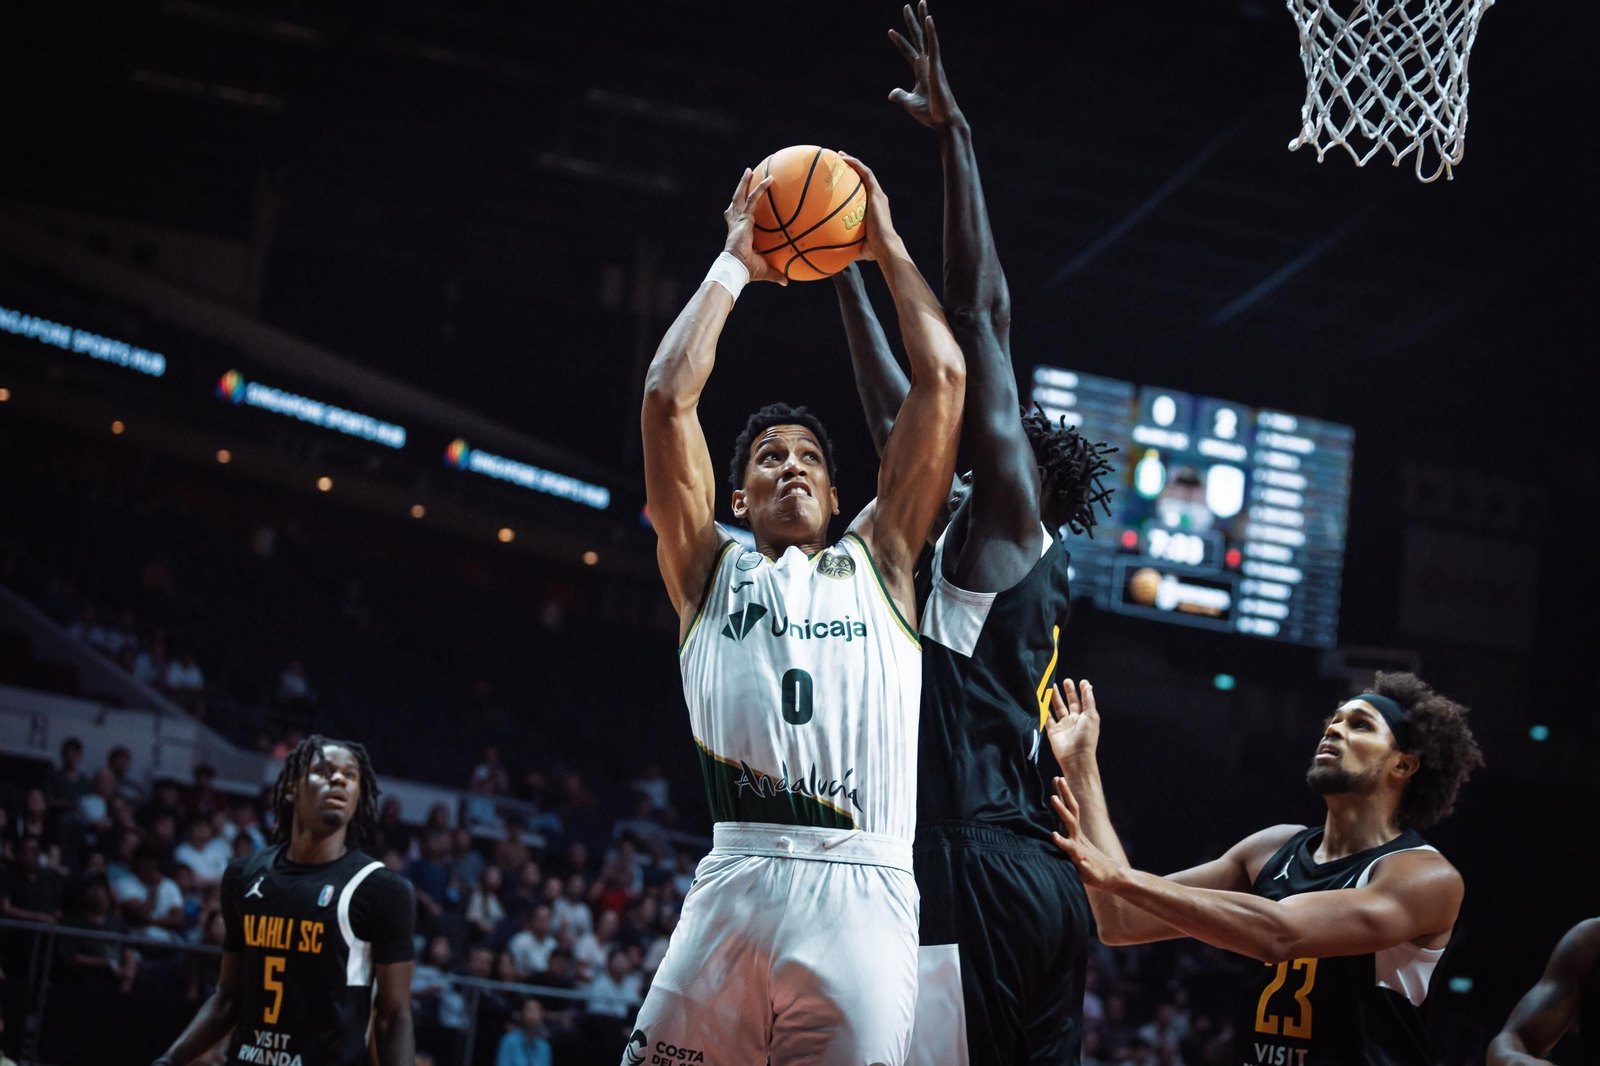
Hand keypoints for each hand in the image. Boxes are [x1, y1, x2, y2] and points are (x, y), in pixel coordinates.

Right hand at [723, 168, 786, 285]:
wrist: (737, 268)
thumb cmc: (748, 271)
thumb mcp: (765, 270)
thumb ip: (776, 273)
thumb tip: (787, 282)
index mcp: (738, 233)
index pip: (739, 218)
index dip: (741, 210)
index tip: (745, 205)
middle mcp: (736, 224)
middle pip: (737, 202)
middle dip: (740, 189)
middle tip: (745, 177)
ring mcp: (738, 220)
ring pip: (741, 196)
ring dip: (744, 183)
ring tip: (748, 170)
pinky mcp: (743, 219)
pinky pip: (754, 200)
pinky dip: (761, 189)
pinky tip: (770, 180)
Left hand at [835, 151, 898, 262]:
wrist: (884, 247)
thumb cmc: (872, 251)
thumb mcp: (856, 247)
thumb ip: (846, 246)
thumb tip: (830, 254)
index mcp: (874, 210)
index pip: (863, 193)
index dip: (853, 185)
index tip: (841, 181)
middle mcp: (877, 199)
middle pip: (864, 180)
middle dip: (851, 170)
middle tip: (838, 164)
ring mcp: (878, 195)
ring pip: (865, 173)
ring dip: (852, 162)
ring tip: (839, 155)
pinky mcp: (876, 193)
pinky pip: (865, 173)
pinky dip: (855, 164)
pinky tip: (843, 158)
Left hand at [888, 2, 960, 129]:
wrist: (943, 122)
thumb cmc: (930, 114)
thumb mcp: (910, 103)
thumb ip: (901, 96)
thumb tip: (891, 93)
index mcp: (921, 71)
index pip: (909, 51)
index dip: (900, 41)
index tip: (890, 31)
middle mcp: (928, 64)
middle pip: (919, 38)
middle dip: (913, 22)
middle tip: (907, 6)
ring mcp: (933, 64)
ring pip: (928, 36)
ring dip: (923, 19)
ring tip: (920, 2)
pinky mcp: (937, 67)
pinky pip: (933, 45)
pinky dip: (931, 32)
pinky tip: (928, 19)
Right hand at [1046, 678, 1100, 770]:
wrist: (1075, 757)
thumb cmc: (1086, 736)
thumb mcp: (1091, 716)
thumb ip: (1088, 700)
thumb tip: (1088, 685)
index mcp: (1085, 717)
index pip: (1082, 701)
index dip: (1081, 691)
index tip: (1080, 681)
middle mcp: (1074, 720)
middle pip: (1070, 703)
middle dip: (1067, 692)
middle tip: (1065, 681)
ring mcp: (1063, 726)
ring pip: (1057, 709)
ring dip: (1054, 698)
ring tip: (1050, 687)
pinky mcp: (1053, 731)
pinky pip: (1047, 718)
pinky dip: (1044, 710)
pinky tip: (1041, 701)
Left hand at [1049, 776, 1124, 889]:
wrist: (1112, 878)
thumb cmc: (1092, 864)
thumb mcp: (1077, 850)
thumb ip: (1068, 841)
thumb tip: (1055, 833)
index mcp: (1077, 833)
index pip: (1070, 810)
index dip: (1064, 795)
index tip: (1057, 778)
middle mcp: (1078, 836)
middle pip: (1072, 810)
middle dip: (1064, 794)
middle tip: (1059, 778)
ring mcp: (1080, 846)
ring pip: (1070, 824)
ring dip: (1061, 810)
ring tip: (1053, 798)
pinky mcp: (1081, 859)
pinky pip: (1070, 849)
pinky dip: (1062, 842)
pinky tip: (1053, 835)